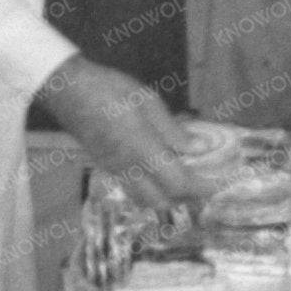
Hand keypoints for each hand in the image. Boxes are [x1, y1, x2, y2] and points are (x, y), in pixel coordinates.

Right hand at [41, 56, 216, 215]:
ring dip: (167, 196)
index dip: (204, 187)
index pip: (179, 183)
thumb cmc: (109, 89)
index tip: (222, 183)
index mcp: (141, 150)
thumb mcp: (148, 102)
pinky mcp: (106, 167)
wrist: (67, 90)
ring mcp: (114, 171)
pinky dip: (152, 188)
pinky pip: (133, 189)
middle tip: (204, 180)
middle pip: (162, 201)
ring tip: (184, 177)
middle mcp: (127, 168)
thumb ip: (173, 131)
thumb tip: (199, 149)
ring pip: (145, 200)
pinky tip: (160, 170)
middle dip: (186, 197)